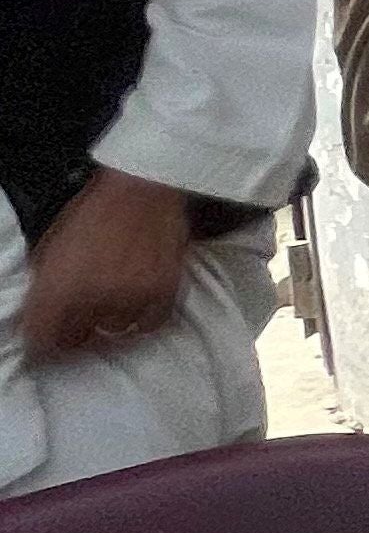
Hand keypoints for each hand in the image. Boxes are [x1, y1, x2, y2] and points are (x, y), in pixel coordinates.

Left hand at [21, 167, 193, 360]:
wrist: (141, 187)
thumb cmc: (93, 211)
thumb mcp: (51, 246)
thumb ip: (45, 285)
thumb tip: (40, 314)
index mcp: (59, 286)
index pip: (42, 339)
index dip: (41, 345)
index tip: (44, 345)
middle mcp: (93, 297)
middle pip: (78, 339)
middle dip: (73, 333)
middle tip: (76, 322)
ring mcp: (132, 295)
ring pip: (115, 330)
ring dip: (109, 320)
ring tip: (110, 304)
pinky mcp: (163, 291)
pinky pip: (149, 323)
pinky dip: (142, 318)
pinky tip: (137, 306)